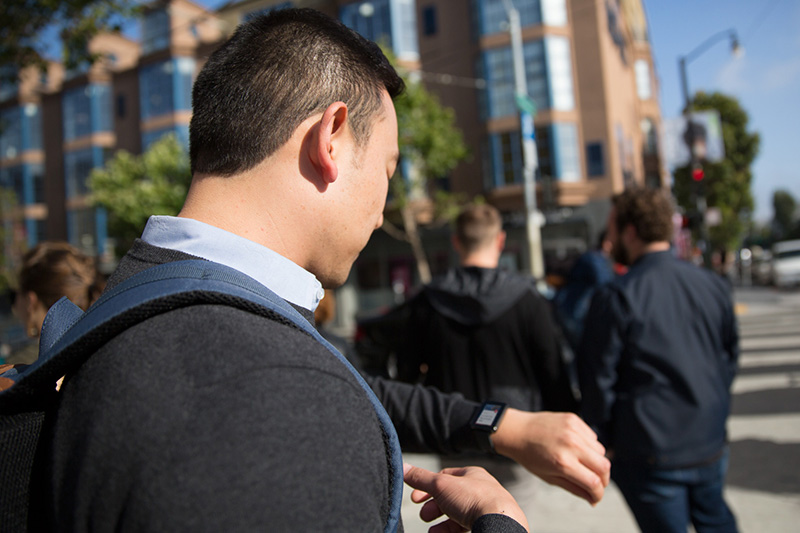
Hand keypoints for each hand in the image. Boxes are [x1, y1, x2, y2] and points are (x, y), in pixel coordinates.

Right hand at [403, 463, 528, 532]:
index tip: (414, 498)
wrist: (500, 523)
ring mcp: (486, 509)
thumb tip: (403, 468)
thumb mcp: (440, 485)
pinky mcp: (488, 525)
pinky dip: (451, 531)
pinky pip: (466, 527)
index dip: (427, 486)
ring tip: (432, 531)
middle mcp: (480, 491)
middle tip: (424, 515)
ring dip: (442, 523)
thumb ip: (421, 478)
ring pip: (458, 515)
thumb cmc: (474, 500)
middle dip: (434, 507)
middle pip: (451, 498)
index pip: (445, 477)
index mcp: (472, 475)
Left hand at [491, 409, 610, 504]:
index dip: (598, 494)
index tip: (595, 498)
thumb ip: (575, 489)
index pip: (594, 483)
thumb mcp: (550, 478)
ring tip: (582, 465)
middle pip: (604, 467)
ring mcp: (573, 430)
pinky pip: (592, 437)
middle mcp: (571, 445)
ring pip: (601, 451)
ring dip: (596, 462)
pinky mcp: (574, 419)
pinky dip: (589, 446)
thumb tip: (593, 499)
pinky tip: (577, 449)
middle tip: (596, 485)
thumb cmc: (530, 457)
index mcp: (563, 463)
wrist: (517, 430)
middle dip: (603, 480)